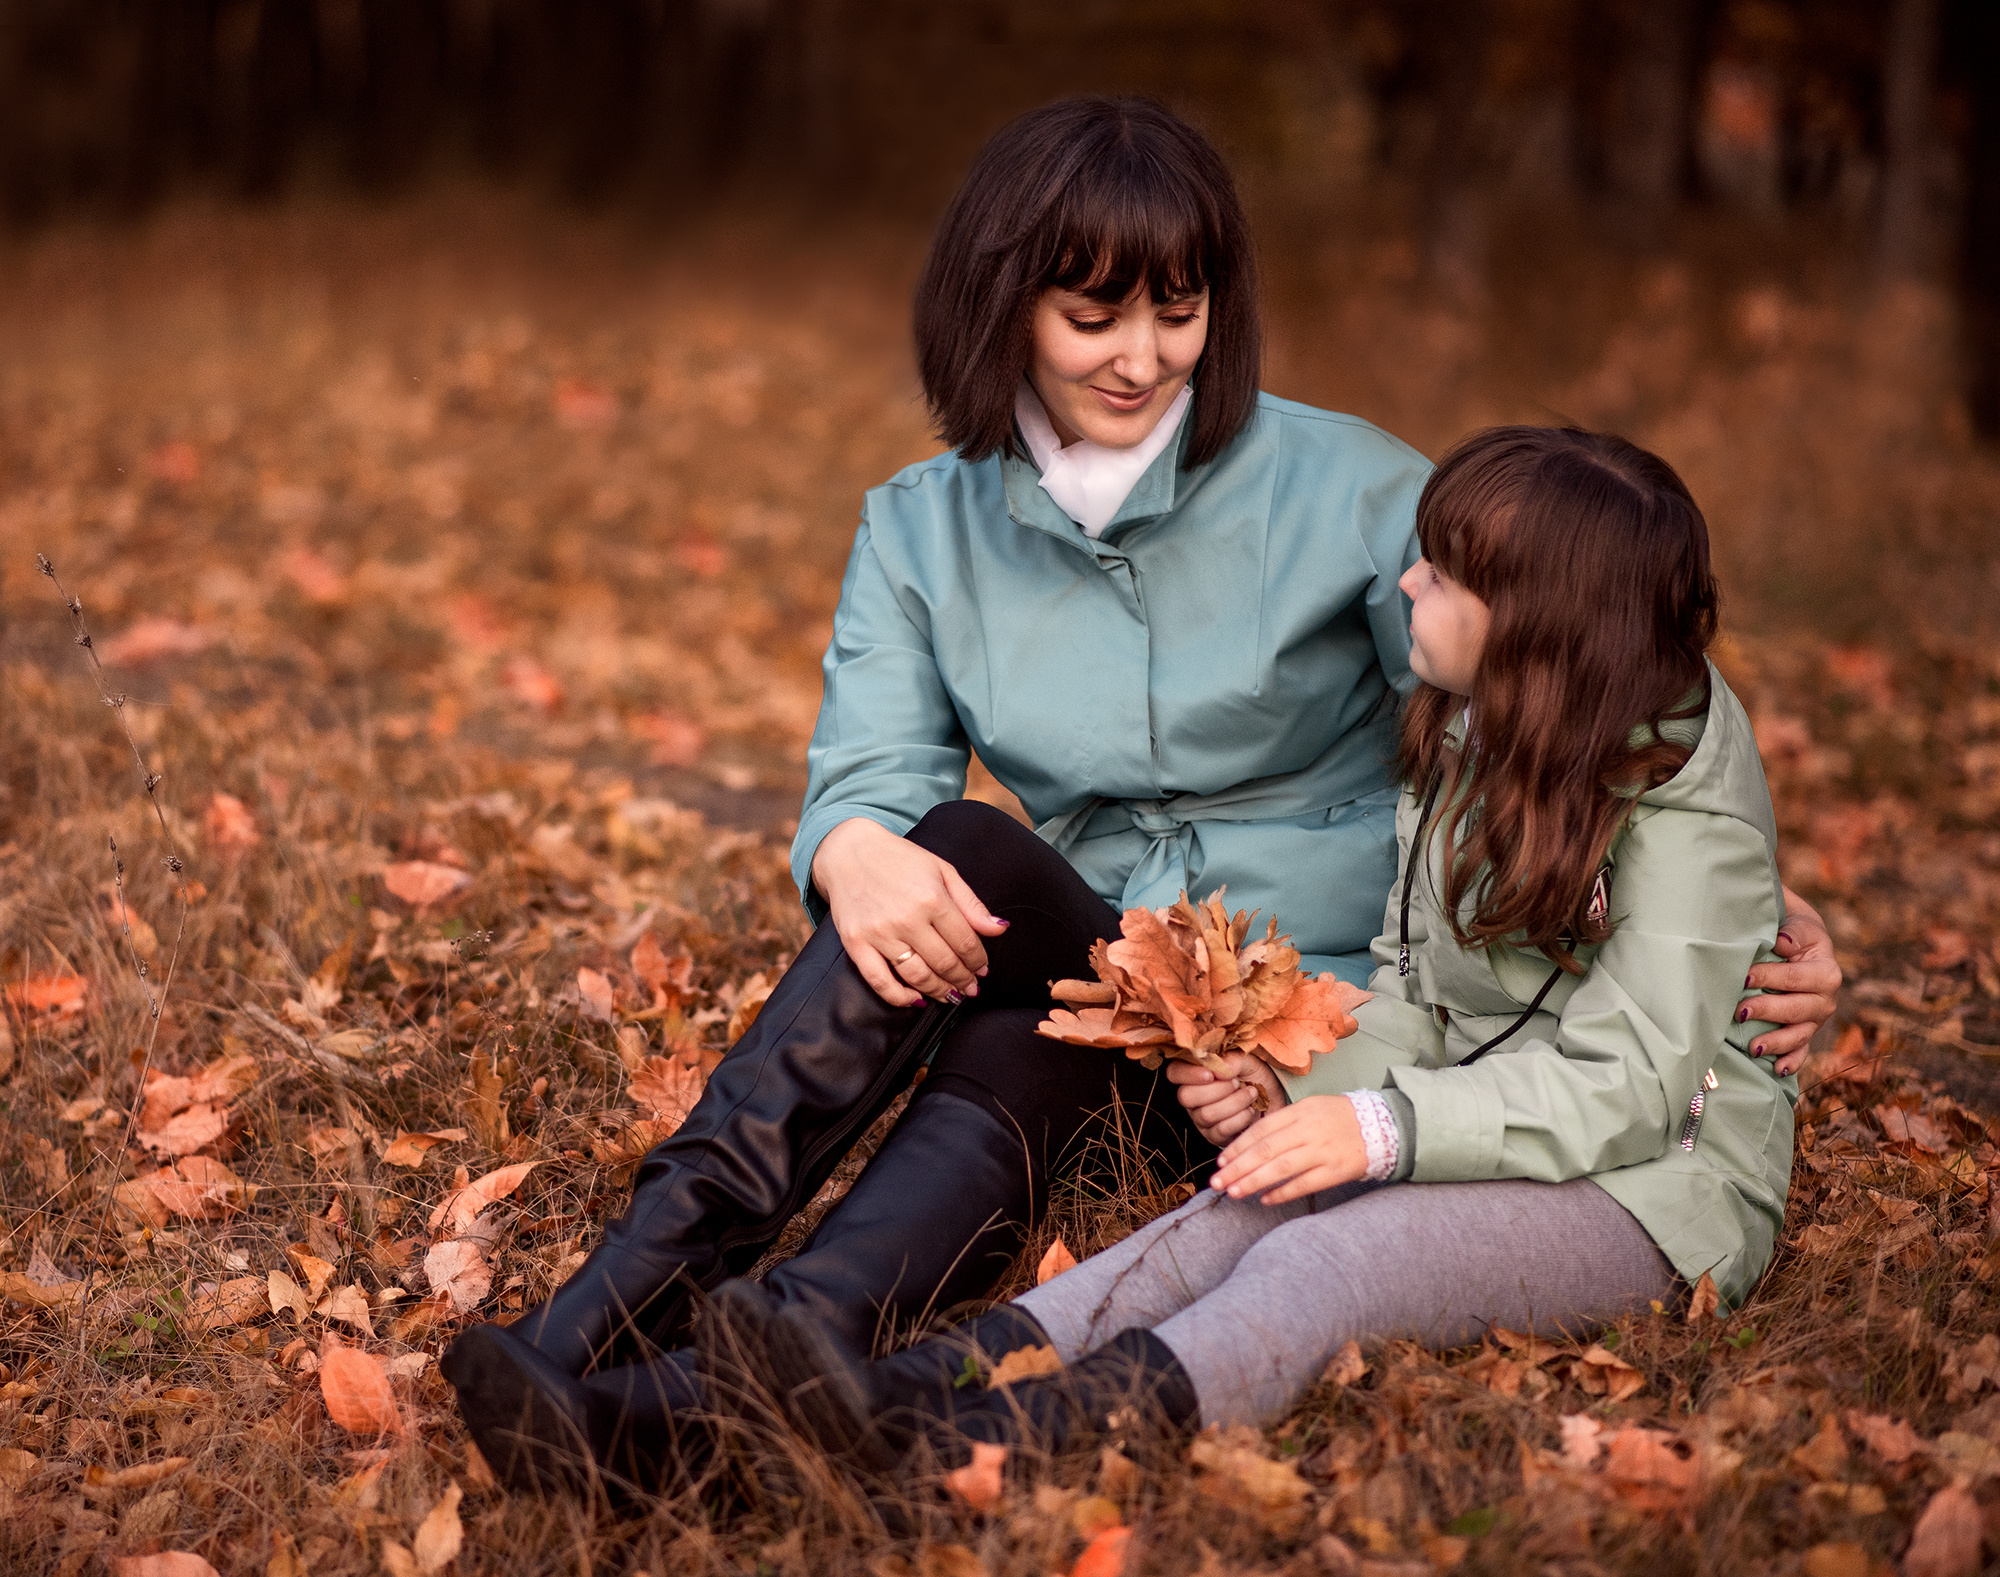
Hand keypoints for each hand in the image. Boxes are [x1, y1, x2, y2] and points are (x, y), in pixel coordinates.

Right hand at [810, 817, 1008, 1006]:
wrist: (849, 852)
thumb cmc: (899, 860)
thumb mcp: (942, 871)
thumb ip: (971, 904)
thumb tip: (999, 929)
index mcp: (932, 898)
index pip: (965, 942)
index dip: (978, 961)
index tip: (982, 969)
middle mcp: (907, 918)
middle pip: (945, 963)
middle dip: (963, 980)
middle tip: (971, 988)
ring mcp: (879, 933)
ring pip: (917, 976)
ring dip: (939, 991)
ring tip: (951, 996)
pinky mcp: (856, 943)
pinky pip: (880, 981)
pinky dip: (900, 997)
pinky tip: (915, 999)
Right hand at [1168, 1053, 1285, 1146]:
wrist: (1273, 1097)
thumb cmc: (1254, 1075)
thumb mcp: (1247, 1060)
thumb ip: (1233, 1060)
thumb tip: (1222, 1068)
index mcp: (1193, 1073)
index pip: (1174, 1072)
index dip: (1189, 1074)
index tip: (1212, 1074)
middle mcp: (1192, 1097)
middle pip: (1186, 1097)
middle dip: (1216, 1090)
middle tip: (1236, 1082)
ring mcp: (1200, 1118)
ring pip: (1206, 1114)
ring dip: (1233, 1103)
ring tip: (1250, 1093)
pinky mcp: (1214, 1136)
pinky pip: (1220, 1130)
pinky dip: (1239, 1118)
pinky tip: (1251, 1109)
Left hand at [1209, 1094, 1367, 1205]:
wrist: (1382, 1126)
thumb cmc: (1337, 1118)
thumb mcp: (1309, 1108)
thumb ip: (1282, 1123)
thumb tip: (1249, 1146)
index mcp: (1299, 1111)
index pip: (1261, 1129)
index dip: (1238, 1146)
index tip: (1221, 1161)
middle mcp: (1308, 1129)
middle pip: (1265, 1150)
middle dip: (1238, 1167)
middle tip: (1217, 1182)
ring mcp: (1323, 1150)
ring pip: (1281, 1168)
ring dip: (1254, 1181)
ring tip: (1234, 1192)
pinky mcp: (1336, 1170)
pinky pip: (1304, 1184)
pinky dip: (1283, 1193)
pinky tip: (1265, 1200)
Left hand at [1742, 886, 1842, 1075]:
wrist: (1798, 941)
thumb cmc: (1792, 931)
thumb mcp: (1796, 924)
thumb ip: (1792, 933)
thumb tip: (1781, 941)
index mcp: (1826, 971)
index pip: (1795, 977)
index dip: (1770, 977)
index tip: (1744, 976)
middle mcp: (1826, 998)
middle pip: (1797, 1009)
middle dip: (1767, 1011)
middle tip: (1739, 1011)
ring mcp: (1816, 1019)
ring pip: (1799, 1034)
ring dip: (1777, 1043)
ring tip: (1753, 1047)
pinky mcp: (1806, 1032)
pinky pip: (1802, 1051)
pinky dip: (1792, 1061)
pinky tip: (1778, 1070)